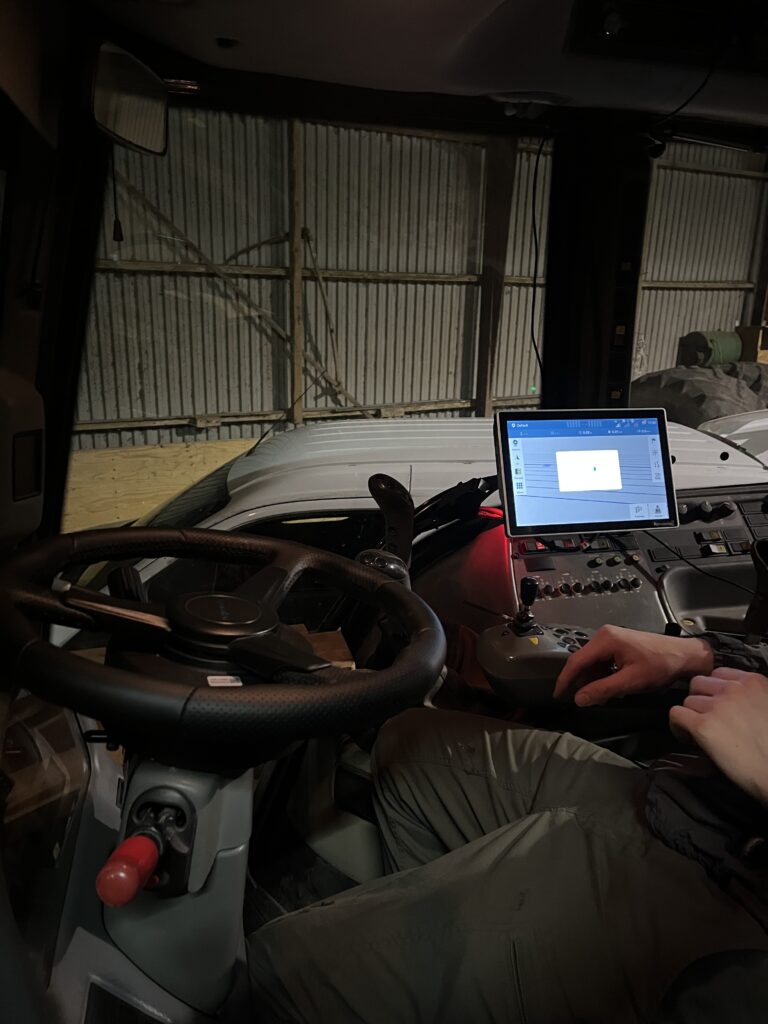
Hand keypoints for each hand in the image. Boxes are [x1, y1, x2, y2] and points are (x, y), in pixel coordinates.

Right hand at [553, 625, 713, 706]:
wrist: (685, 655)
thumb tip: (578, 700)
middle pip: (583, 661)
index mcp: (605, 640)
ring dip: (592, 680)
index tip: (557, 696)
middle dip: (580, 681)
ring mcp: (611, 638)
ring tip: (598, 696)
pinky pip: (602, 661)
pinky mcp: (619, 643)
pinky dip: (602, 675)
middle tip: (581, 701)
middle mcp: (604, 635)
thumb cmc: (660, 665)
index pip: (576, 661)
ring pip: (592, 662)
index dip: (565, 680)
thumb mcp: (630, 681)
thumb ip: (602, 690)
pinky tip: (609, 687)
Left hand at [669, 668, 767, 804]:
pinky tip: (688, 738)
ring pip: (688, 701)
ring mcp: (717, 706)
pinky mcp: (703, 726)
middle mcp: (733, 689)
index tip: (717, 704)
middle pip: (699, 684)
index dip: (713, 691)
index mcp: (753, 682)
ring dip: (691, 716)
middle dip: (699, 700)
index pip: (718, 674)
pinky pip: (676, 715)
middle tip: (706, 718)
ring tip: (700, 733)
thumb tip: (735, 703)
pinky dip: (678, 726)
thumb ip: (752, 697)